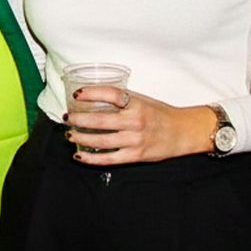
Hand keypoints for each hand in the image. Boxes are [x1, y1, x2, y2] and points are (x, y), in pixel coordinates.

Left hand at [62, 86, 217, 164]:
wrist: (183, 132)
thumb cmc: (159, 114)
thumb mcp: (142, 100)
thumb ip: (121, 101)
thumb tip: (91, 98)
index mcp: (137, 104)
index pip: (111, 94)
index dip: (92, 93)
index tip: (77, 93)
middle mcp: (136, 121)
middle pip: (100, 120)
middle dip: (78, 119)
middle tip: (67, 117)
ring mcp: (135, 140)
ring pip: (101, 140)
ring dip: (81, 138)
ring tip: (69, 135)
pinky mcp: (136, 155)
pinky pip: (109, 158)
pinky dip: (91, 158)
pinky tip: (79, 156)